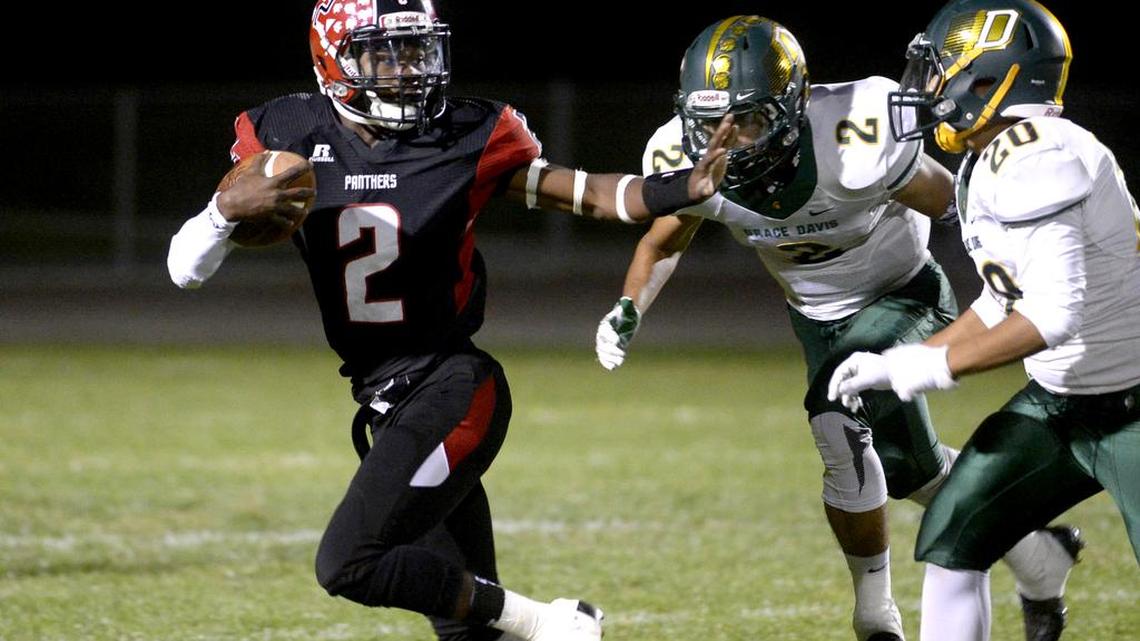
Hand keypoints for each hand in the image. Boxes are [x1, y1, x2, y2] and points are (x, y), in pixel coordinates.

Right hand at [216, 155, 315, 223]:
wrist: (233, 204)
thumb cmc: (242, 187)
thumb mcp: (251, 172)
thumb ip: (260, 161)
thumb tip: (266, 151)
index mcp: (274, 182)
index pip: (292, 172)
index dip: (303, 167)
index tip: (311, 164)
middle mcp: (277, 194)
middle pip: (298, 193)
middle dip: (308, 192)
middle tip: (314, 192)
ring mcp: (275, 206)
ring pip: (293, 209)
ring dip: (301, 211)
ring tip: (306, 211)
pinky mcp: (270, 216)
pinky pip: (282, 221)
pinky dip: (287, 222)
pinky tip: (291, 224)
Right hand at [596, 297, 640, 369]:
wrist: (628, 318)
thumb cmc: (628, 312)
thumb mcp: (629, 308)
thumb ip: (628, 306)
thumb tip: (629, 300)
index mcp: (607, 323)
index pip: (605, 330)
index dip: (610, 336)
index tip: (617, 341)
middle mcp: (603, 333)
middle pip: (603, 343)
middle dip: (611, 350)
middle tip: (622, 354)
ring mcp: (605, 342)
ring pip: (603, 352)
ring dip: (610, 358)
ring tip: (619, 362)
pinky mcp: (610, 349)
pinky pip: (605, 357)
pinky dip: (608, 362)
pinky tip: (613, 367)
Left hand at [688, 114, 733, 199]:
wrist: (695, 187)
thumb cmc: (698, 190)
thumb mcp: (700, 193)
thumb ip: (704, 191)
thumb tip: (708, 192)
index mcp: (704, 166)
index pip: (709, 159)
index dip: (715, 156)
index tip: (723, 151)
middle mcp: (708, 157)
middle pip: (714, 143)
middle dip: (720, 133)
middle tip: (726, 122)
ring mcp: (714, 154)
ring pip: (720, 140)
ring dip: (725, 128)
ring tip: (731, 116)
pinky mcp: (720, 155)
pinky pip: (726, 143)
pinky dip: (731, 135)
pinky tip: (736, 126)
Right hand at [828, 344, 956, 408]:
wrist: (902, 374)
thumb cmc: (884, 373)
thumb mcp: (867, 379)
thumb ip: (852, 385)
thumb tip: (839, 391)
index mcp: (853, 360)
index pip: (839, 373)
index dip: (834, 385)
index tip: (832, 398)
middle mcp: (855, 365)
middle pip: (843, 380)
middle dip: (843, 393)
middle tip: (843, 404)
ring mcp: (860, 372)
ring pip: (850, 386)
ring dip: (850, 397)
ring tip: (852, 407)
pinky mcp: (866, 379)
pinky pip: (857, 389)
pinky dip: (856, 397)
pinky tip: (857, 405)